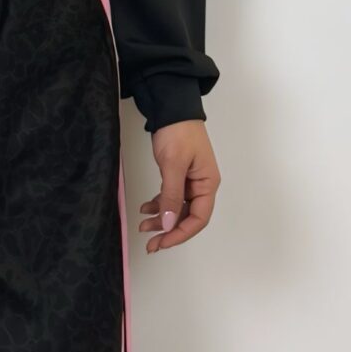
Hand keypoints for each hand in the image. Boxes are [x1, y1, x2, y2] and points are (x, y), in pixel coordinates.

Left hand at [138, 117, 219, 252]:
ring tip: (143, 226)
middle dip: (169, 231)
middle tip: (151, 244)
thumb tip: (169, 224)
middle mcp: (201, 186)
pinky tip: (145, 209)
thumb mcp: (173, 165)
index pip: (198, 218)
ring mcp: (190, 181)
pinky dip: (158, 205)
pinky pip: (170, 197)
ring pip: (177, 209)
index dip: (181, 233)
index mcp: (208, 184)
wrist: (171, 107)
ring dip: (162, 219)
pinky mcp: (178, 175)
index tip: (163, 242)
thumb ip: (171, 196)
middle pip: (188, 217)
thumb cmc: (178, 133)